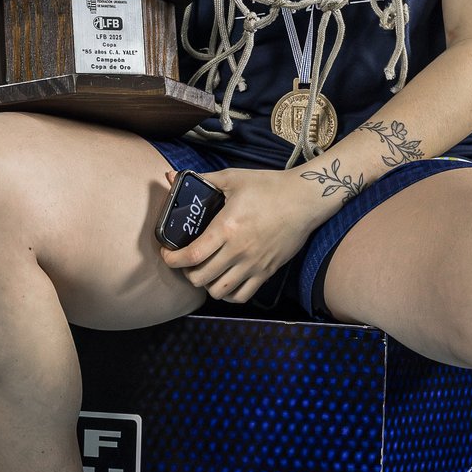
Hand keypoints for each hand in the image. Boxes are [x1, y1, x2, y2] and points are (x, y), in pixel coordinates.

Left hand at [159, 167, 322, 304]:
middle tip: (186, 260)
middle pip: (200, 278)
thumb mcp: (233, 178)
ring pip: (219, 291)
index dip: (171, 259)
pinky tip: (225, 280)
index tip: (167, 252)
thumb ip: (202, 179)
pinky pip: (242, 296)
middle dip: (186, 271)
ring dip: (206, 284)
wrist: (304, 199)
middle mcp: (238, 251)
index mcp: (226, 228)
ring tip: (206, 270)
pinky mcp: (266, 272)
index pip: (191, 256)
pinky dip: (228, 293)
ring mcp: (253, 264)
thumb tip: (171, 175)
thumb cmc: (268, 186)